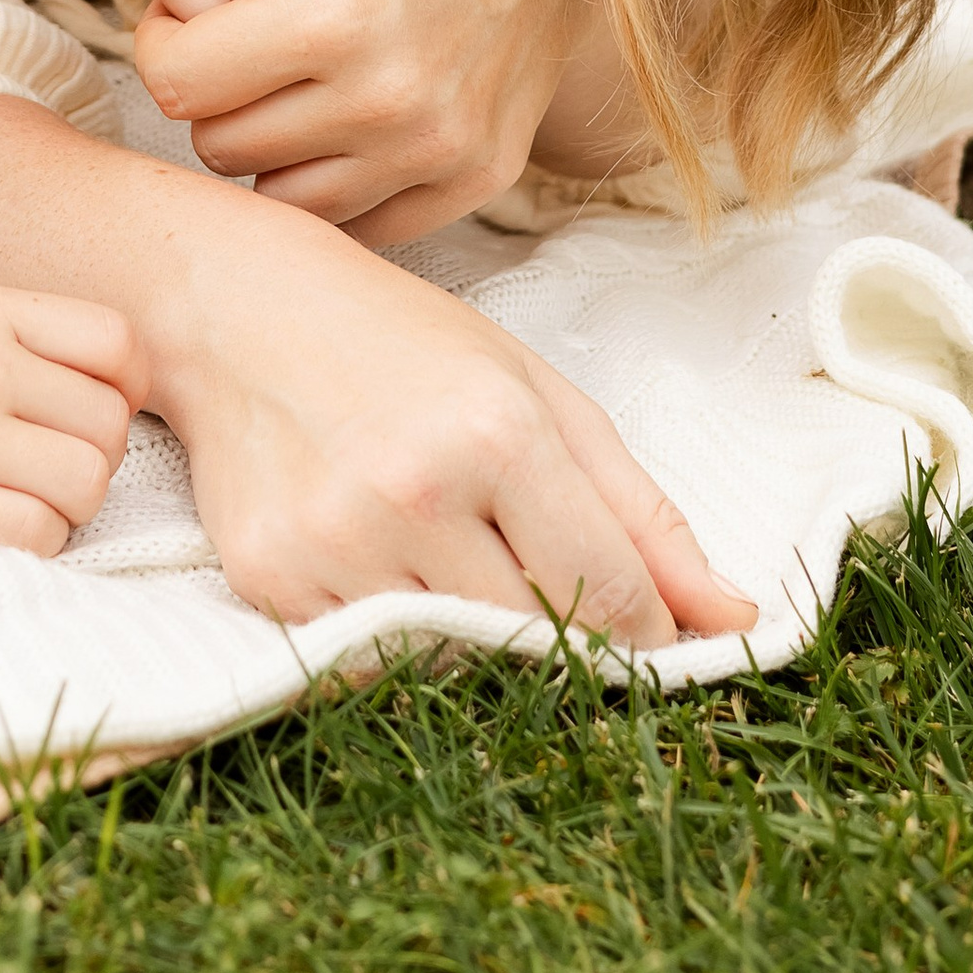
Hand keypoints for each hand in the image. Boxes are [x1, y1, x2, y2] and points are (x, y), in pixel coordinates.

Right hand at [0, 279, 145, 551]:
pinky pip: (33, 534)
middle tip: (60, 454)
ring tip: (32, 492)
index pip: (115, 340)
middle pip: (109, 420)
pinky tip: (1, 523)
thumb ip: (0, 327)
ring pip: (84, 482)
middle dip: (99, 446)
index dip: (126, 378)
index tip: (101, 396)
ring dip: (74, 497)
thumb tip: (80, 373)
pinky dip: (36, 537)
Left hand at [53, 0, 596, 241]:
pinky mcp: (471, 181)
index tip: (205, 6)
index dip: (171, 40)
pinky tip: (345, 111)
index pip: (177, 85)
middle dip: (219, 91)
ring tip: (297, 69)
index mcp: (329, 19)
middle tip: (253, 34)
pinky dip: (333, 179)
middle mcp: (388, 101)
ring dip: (270, 142)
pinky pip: (353, 223)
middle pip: (221, 147)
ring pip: (279, 198)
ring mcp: (437, 151)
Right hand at [153, 201, 755, 642]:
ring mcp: (334, 542)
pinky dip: (389, 633)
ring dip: (468, 633)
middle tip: (527, 571)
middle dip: (555, 632)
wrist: (238, 307)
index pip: (610, 598)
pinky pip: (365, 663)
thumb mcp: (537, 392)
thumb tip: (734, 619)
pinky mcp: (270, 580)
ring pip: (452, 665)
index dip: (641, 634)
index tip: (639, 629)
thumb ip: (641, 512)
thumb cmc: (400, 339)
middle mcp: (415, 492)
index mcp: (498, 433)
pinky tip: (374, 554)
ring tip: (442, 546)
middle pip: (535, 644)